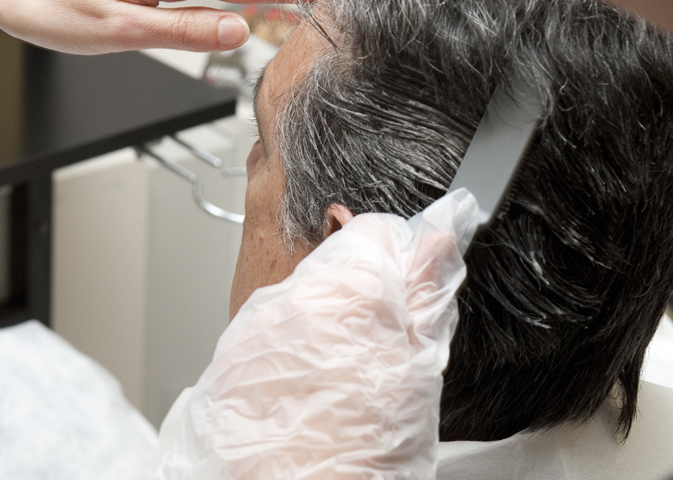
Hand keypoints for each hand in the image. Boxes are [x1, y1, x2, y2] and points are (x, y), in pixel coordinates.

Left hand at [156, 191, 477, 479]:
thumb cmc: (370, 442)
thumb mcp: (420, 360)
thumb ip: (428, 288)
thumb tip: (439, 237)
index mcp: (351, 286)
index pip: (374, 230)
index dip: (397, 260)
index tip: (402, 291)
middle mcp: (296, 292)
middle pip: (334, 261)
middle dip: (357, 289)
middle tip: (374, 342)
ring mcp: (259, 321)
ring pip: (300, 294)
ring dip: (321, 315)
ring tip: (338, 369)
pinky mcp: (233, 351)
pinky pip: (269, 328)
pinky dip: (289, 345)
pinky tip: (307, 383)